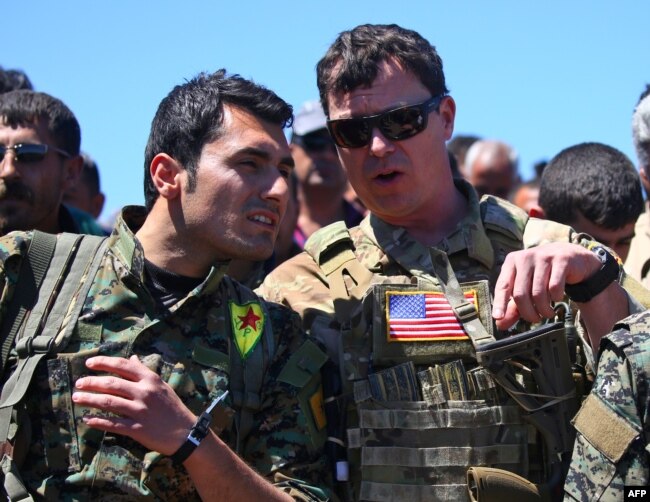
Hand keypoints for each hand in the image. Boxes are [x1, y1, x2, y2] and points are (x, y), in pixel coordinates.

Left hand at [72, 355, 196, 454]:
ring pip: (108, 402)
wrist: (184, 432)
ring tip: (76, 398)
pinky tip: (87, 419)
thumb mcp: (160, 385)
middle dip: (91, 382)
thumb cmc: (172, 406)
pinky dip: (98, 421)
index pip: (123, 366)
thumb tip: (131, 358)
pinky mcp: (137, 428)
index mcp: (150, 379)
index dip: (103, 363)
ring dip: (89, 399)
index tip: (89, 364)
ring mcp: (140, 411)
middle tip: (78, 383)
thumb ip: (144, 372)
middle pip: (112, 384)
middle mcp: (144, 392)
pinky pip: (113, 424)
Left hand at [491, 242, 600, 329]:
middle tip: (535, 319)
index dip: (500, 303)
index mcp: (511, 262)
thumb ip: (513, 306)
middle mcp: (525, 258)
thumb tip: (500, 324)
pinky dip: (556, 298)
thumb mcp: (525, 287)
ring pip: (538, 293)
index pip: (502, 286)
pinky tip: (556, 298)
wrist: (570, 256)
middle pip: (520, 294)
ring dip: (543, 309)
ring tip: (547, 313)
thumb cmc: (542, 274)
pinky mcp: (561, 260)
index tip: (498, 317)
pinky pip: (555, 287)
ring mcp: (543, 257)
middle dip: (528, 312)